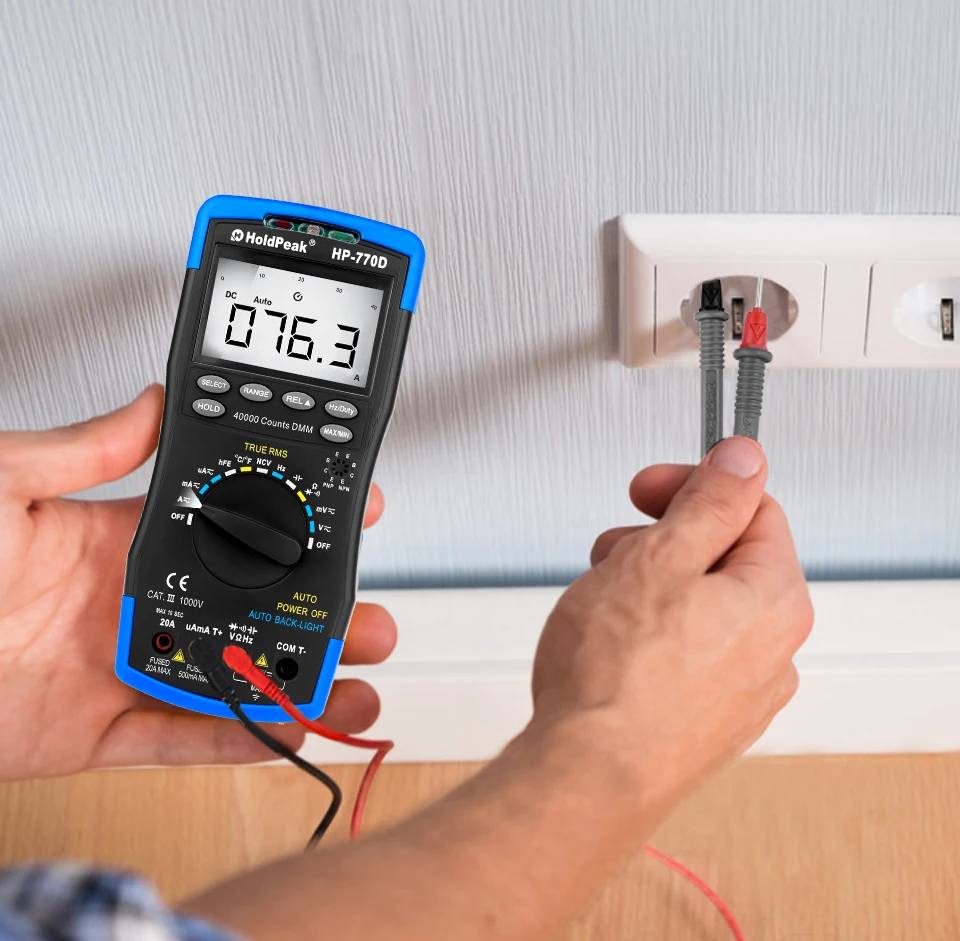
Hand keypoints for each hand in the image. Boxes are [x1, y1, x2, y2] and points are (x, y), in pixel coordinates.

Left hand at [0, 386, 395, 779]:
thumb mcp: (1, 482)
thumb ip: (83, 449)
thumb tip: (152, 405)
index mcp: (110, 539)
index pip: (223, 525)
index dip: (287, 520)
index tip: (340, 510)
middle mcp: (127, 602)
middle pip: (244, 605)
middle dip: (313, 608)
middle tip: (364, 608)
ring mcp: (119, 667)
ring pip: (231, 673)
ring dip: (295, 677)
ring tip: (350, 678)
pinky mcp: (99, 732)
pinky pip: (185, 736)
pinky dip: (243, 737)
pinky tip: (289, 725)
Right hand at [531, 436, 812, 812]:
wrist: (586, 777)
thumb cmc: (615, 676)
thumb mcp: (661, 556)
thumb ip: (711, 501)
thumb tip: (745, 461)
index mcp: (775, 599)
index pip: (752, 509)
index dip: (693, 487)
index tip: (648, 491)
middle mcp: (772, 650)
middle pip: (724, 558)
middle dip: (663, 541)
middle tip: (613, 552)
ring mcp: (740, 692)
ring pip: (699, 608)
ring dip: (651, 587)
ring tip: (602, 605)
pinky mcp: (705, 722)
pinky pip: (685, 655)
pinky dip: (651, 637)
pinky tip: (611, 649)